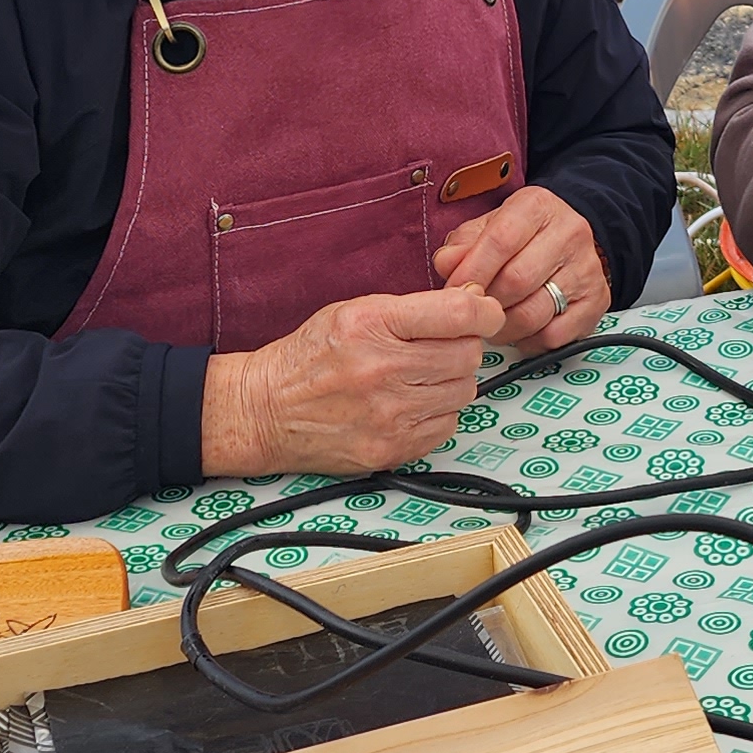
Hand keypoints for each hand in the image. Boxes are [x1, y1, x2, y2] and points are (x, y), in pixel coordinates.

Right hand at [200, 285, 502, 477]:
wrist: (265, 411)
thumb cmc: (311, 356)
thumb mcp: (355, 311)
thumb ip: (414, 308)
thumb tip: (473, 303)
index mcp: (372, 324)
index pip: (458, 316)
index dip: (485, 312)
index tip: (486, 314)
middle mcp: (382, 370)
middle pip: (468, 355)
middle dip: (462, 347)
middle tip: (438, 347)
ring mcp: (388, 415)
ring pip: (464, 391)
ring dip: (451, 381)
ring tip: (420, 377)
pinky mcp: (392, 449)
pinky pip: (447, 425)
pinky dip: (438, 413)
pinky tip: (411, 404)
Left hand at [433, 183, 608, 355]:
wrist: (568, 241)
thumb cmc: (520, 236)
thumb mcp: (487, 227)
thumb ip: (463, 245)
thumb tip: (447, 266)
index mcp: (537, 206)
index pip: (501, 240)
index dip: (472, 272)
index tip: (454, 292)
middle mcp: (570, 233)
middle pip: (517, 280)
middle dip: (486, 303)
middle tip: (472, 312)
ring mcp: (587, 268)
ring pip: (534, 313)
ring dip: (503, 328)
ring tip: (492, 324)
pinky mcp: (597, 301)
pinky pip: (554, 335)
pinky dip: (529, 341)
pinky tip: (520, 330)